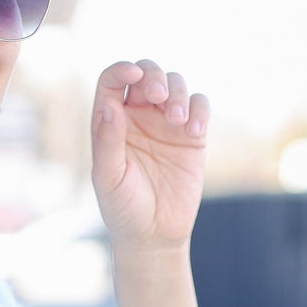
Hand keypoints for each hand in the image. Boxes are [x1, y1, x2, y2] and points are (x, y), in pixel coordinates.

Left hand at [90, 58, 210, 254]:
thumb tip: (110, 105)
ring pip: (175, 84)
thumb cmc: (123, 208)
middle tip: (158, 95)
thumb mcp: (109, 177)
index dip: (121, 71)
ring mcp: (166, 124)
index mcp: (111, 122)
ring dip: (178, 93)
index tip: (133, 76)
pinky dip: (199, 110)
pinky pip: (199, 106)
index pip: (113, 82)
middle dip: (154, 76)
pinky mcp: (192, 136)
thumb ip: (107, 141)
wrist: (154, 236)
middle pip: (146, 74)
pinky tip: (193, 131)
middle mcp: (138, 117)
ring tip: (178, 120)